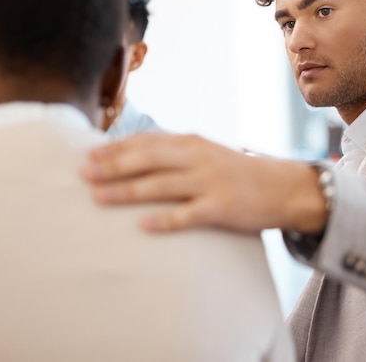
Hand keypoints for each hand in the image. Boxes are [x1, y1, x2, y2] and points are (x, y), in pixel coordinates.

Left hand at [81, 132, 328, 233]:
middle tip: (84, 173)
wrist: (281, 186)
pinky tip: (143, 226)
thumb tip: (135, 155)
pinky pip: (187, 214)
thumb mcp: (206, 152)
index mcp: (192, 142)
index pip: (148, 140)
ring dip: (127, 191)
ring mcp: (209, 182)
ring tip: (98, 196)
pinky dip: (164, 220)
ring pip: (161, 185)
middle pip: (148, 159)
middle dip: (113, 165)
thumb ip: (176, 152)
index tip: (90, 154)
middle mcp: (198, 158)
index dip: (117, 147)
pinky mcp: (220, 207)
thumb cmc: (237, 171)